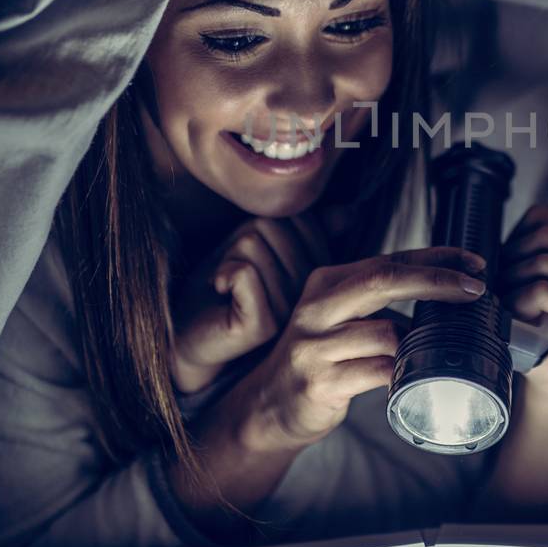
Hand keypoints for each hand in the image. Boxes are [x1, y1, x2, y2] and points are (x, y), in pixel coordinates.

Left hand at [171, 215, 328, 394]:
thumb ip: (305, 231)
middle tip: (236, 272)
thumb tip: (350, 212)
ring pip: (253, 243)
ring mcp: (292, 313)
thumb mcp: (267, 248)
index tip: (255, 256)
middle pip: (273, 226)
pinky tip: (220, 292)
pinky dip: (222, 272)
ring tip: (227, 285)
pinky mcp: (265, 326)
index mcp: (323, 276)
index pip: (299, 218)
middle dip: (242, 240)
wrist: (197, 334)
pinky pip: (244, 271)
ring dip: (228, 258)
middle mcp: (314, 296)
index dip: (264, 225)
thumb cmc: (229, 288)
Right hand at [222, 246, 489, 451]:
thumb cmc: (321, 358)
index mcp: (326, 283)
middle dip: (436, 281)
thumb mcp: (341, 318)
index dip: (435, 259)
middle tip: (475, 289)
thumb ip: (380, 302)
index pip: (388, 260)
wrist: (269, 405)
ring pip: (386, 333)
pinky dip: (402, 375)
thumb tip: (448, 293)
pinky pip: (378, 372)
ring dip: (418, 343)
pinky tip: (409, 380)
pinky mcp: (319, 382)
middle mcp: (316, 307)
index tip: (474, 264)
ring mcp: (314, 346)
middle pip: (383, 281)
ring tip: (433, 353)